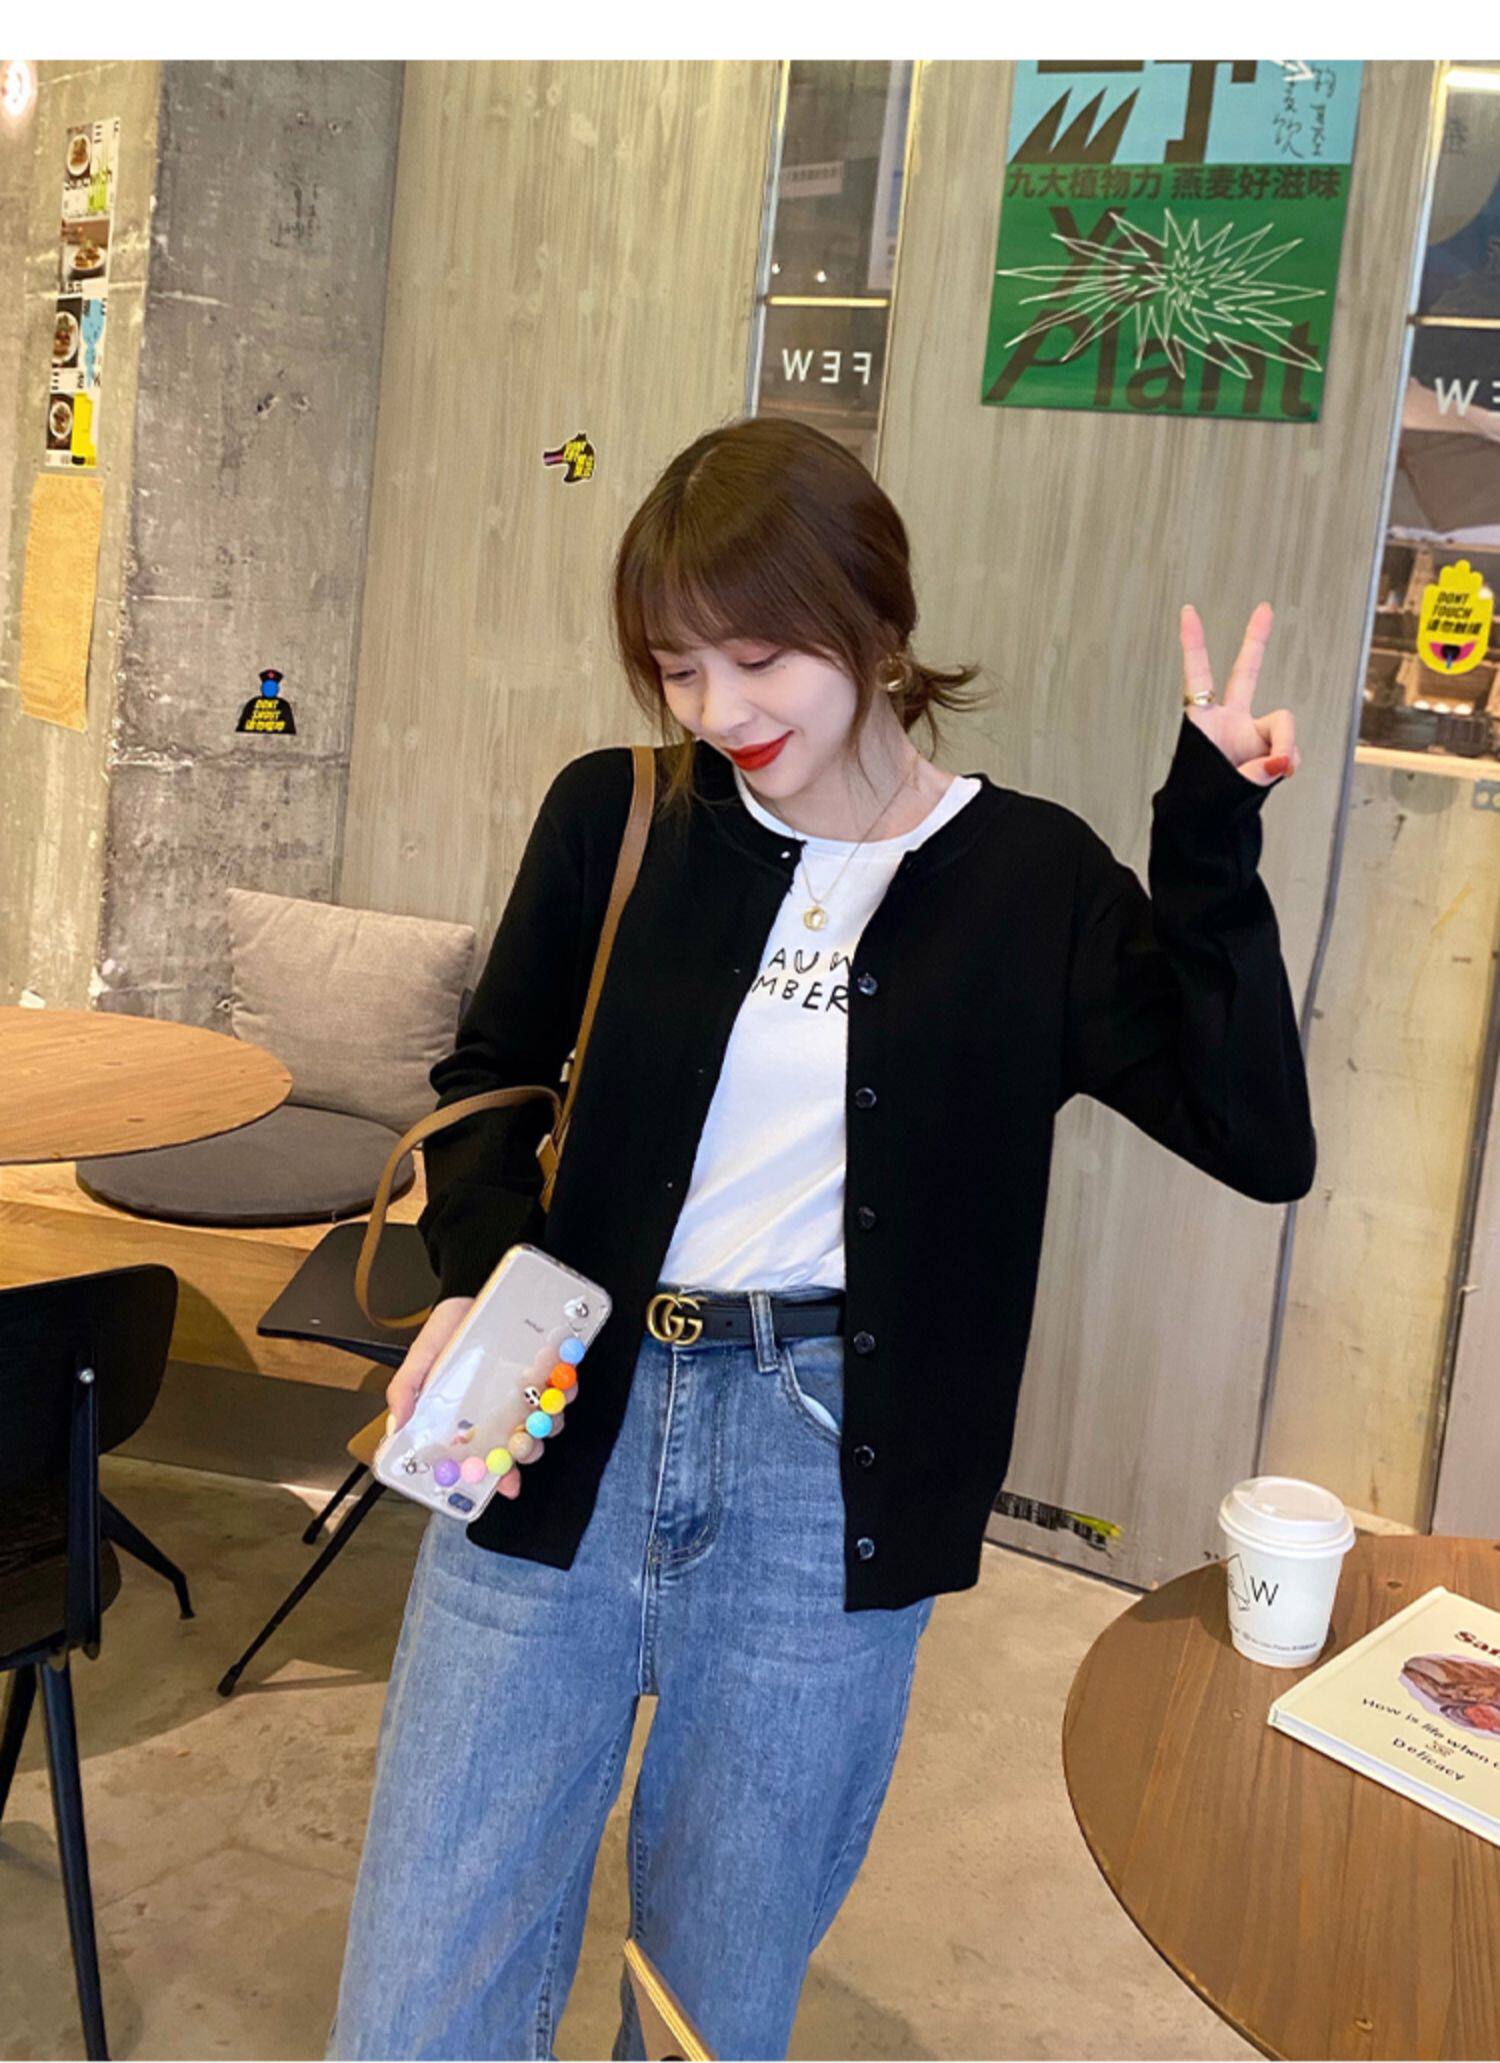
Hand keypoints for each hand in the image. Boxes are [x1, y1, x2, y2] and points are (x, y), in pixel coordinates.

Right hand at [384, 1294, 567, 1506]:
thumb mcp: (421, 1357)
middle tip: (525, 1444)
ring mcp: (528, 1391)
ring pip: (547, 1421)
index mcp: (473, 1419)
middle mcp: (504, 1410)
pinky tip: (561, 1384)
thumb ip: (406, 1389)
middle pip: (523, 1444)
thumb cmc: (448, 1329)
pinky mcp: (548, 1369)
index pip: (488, 1457)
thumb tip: (394, 1428)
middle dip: (528, 1450)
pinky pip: (564, 1386)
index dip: (499, 1475)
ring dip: (550, 1422)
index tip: (507, 1485)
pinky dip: (566, 1389)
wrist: (474, 1291)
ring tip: (542, 1410)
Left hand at [1179, 601, 1298, 785]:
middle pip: (1245, 673)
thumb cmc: (1204, 801)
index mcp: (1203, 723)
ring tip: (1272, 768)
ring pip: (1283, 724)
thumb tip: (1283, 760)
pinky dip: (1288, 762)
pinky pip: (1289, 750)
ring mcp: (1251, 734)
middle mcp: (1229, 721)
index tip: (1188, 611)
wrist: (1212, 824)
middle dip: (1255, 641)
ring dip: (1283, 746)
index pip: (1197, 675)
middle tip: (1264, 611)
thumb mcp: (1224, 783)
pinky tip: (1280, 772)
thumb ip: (1258, 769)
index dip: (1192, 643)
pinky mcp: (1270, 750)